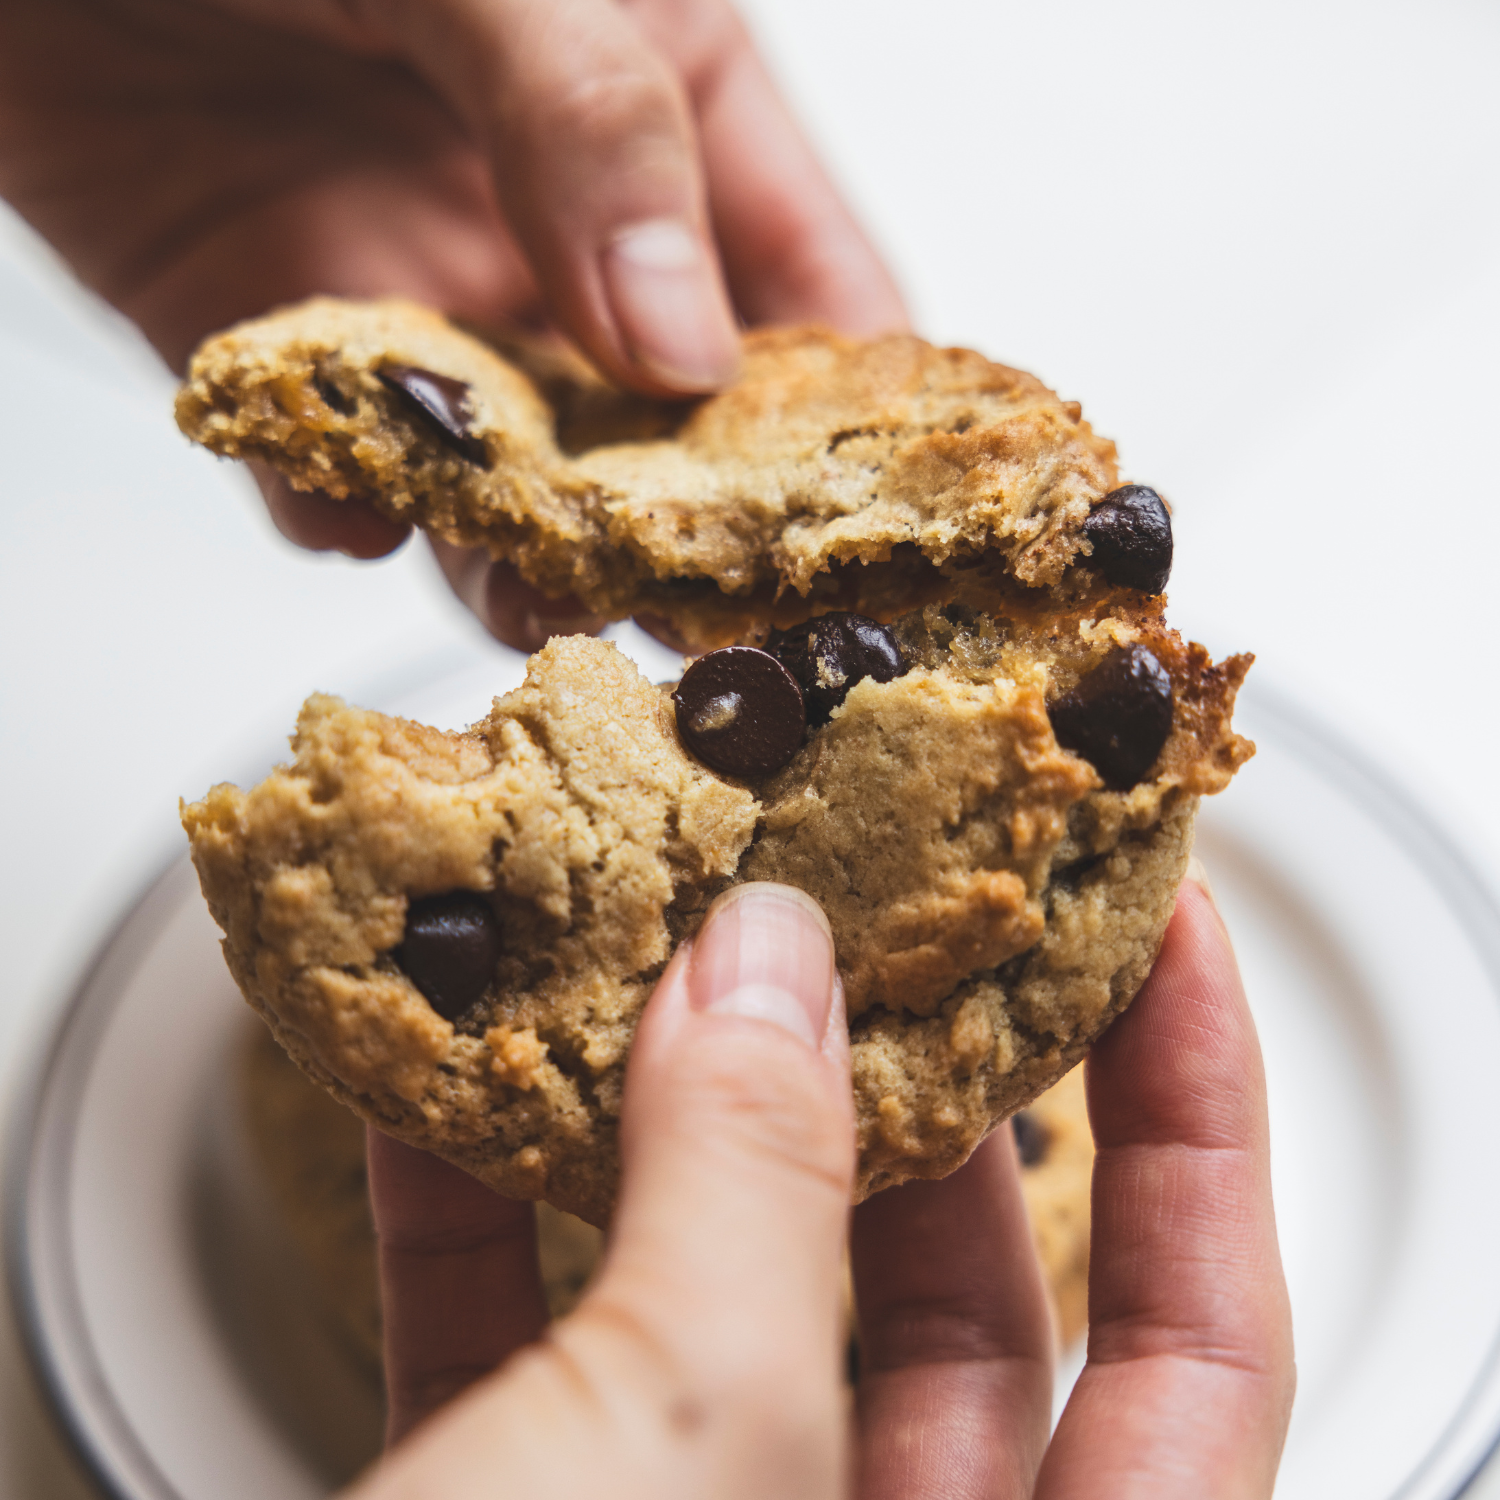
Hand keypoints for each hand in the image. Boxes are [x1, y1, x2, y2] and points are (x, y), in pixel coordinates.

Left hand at [0, 0, 906, 647]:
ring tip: (527, 594)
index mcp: (665, 107)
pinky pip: (336, 466)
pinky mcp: (280, 341)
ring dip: (520, 552)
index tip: (851, 534)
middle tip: (684, 609)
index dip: (846, 421)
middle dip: (681, 527)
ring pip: (513, 477)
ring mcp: (422, 289)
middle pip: (667, 427)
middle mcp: (558, 223)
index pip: (811, 293)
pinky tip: (341, 500)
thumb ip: (596, 131)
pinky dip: (342, 505)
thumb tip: (683, 351)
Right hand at [357, 871, 1294, 1499]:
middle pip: (954, 1285)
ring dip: (669, 1107)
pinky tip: (451, 1072)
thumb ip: (742, 1201)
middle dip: (903, 1067)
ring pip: (724, 1294)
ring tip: (655, 941)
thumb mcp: (676, 1469)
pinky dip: (484, 1200)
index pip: (1201, 1334)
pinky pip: (527, 1340)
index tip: (1158, 918)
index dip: (1193, 1105)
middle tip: (864, 899)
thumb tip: (765, 969)